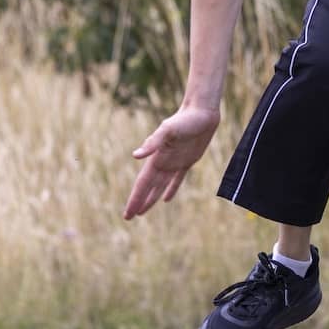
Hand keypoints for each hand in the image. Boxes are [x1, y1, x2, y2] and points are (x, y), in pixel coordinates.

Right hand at [123, 105, 221, 219]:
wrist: (200, 111)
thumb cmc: (184, 119)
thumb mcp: (168, 130)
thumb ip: (152, 143)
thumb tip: (135, 156)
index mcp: (156, 158)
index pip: (142, 184)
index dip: (134, 199)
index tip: (127, 214)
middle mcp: (163, 162)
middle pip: (148, 187)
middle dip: (138, 202)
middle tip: (129, 217)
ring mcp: (175, 162)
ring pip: (160, 186)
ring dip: (151, 198)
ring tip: (143, 211)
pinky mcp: (187, 161)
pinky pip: (177, 180)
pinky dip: (171, 190)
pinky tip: (166, 199)